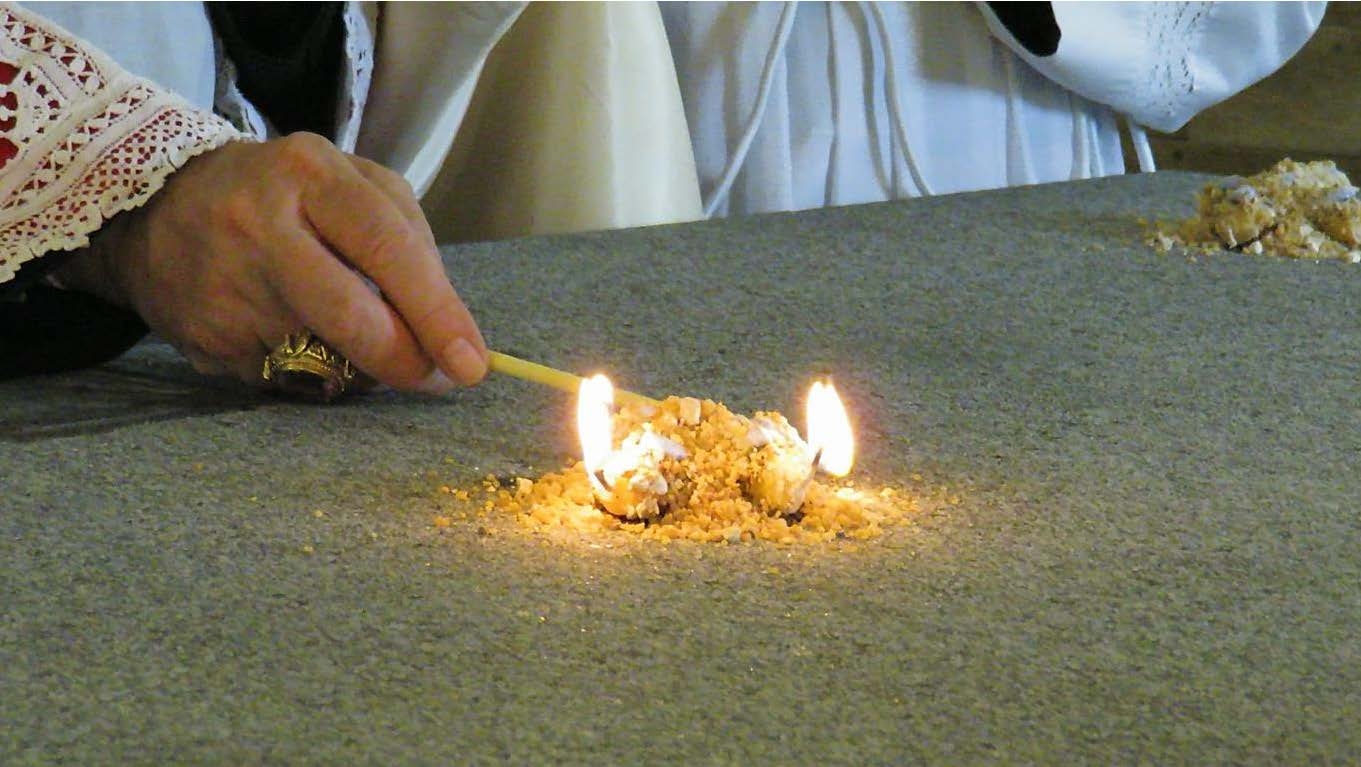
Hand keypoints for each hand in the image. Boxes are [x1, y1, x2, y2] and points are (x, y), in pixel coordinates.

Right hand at [63, 133, 486, 392]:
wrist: (156, 206)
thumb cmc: (284, 196)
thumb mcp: (347, 183)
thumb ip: (406, 241)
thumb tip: (451, 330)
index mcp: (309, 174)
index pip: (386, 246)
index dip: (435, 310)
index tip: (470, 361)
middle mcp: (259, 225)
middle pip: (350, 316)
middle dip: (405, 360)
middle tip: (434, 378)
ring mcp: (226, 286)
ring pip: (322, 358)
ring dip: (358, 365)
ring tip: (349, 334)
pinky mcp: (205, 337)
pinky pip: (285, 379)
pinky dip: (310, 372)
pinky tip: (295, 338)